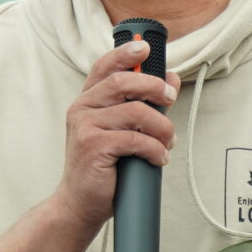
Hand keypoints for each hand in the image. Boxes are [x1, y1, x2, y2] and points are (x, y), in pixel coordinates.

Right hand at [52, 41, 179, 229]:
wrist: (80, 203)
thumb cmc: (104, 166)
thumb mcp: (121, 130)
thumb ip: (143, 104)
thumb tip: (171, 79)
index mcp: (87, 99)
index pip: (105, 66)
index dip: (125, 54)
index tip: (146, 48)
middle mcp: (82, 108)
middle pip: (122, 83)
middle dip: (153, 87)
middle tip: (170, 99)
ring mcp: (85, 126)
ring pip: (135, 112)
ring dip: (161, 127)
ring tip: (168, 142)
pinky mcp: (93, 146)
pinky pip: (134, 139)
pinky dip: (155, 149)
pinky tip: (159, 158)